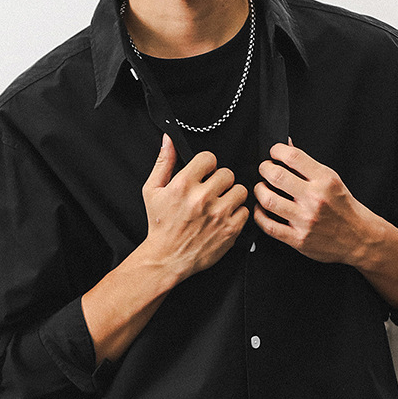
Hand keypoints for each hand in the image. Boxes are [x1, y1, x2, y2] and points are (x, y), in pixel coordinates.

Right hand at [141, 135, 248, 282]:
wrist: (167, 258)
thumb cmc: (160, 225)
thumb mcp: (152, 191)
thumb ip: (164, 163)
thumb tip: (169, 140)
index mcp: (183, 185)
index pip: (209, 158)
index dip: (207, 165)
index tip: (204, 174)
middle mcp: (202, 198)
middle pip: (227, 173)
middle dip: (219, 180)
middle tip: (211, 191)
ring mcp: (218, 215)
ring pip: (240, 190)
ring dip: (231, 195)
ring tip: (220, 203)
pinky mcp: (230, 230)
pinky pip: (245, 211)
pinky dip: (237, 213)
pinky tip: (224, 217)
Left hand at [254, 141, 371, 264]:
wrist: (359, 238)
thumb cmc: (344, 208)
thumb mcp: (331, 180)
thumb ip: (307, 164)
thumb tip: (286, 146)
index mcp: (325, 180)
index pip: (294, 157)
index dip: (277, 150)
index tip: (273, 152)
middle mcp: (315, 199)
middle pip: (276, 176)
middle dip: (264, 168)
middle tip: (264, 169)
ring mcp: (305, 220)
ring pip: (268, 201)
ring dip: (259, 191)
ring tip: (262, 188)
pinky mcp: (298, 239)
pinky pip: (269, 226)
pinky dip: (259, 215)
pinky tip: (261, 209)